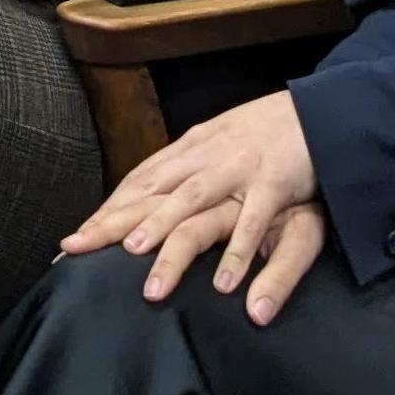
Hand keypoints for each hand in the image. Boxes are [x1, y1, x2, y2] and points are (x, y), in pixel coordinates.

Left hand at [62, 92, 320, 321]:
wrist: (320, 109)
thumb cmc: (265, 130)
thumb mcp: (217, 140)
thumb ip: (184, 166)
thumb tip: (144, 190)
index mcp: (192, 148)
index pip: (139, 180)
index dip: (106, 210)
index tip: (74, 239)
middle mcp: (208, 156)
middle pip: (153, 190)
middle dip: (115, 221)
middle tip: (79, 249)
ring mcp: (240, 168)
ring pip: (195, 203)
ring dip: (167, 232)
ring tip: (139, 262)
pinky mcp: (276, 182)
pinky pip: (255, 221)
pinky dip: (239, 251)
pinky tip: (224, 285)